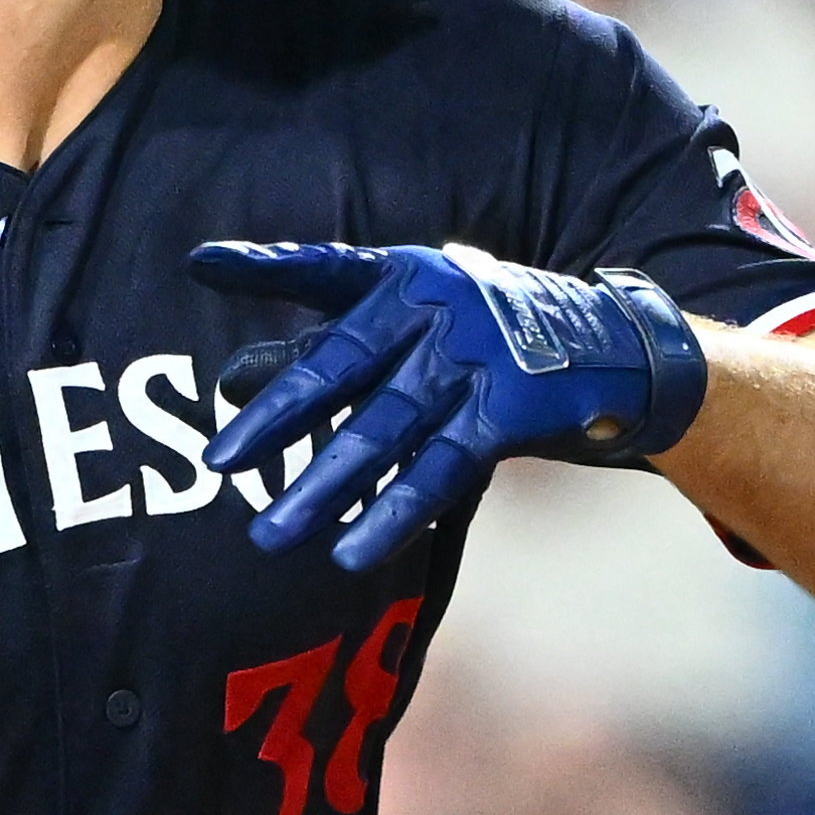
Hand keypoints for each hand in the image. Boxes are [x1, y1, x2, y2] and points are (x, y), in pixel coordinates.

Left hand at [186, 240, 707, 573]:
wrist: (611, 349)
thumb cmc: (483, 338)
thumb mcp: (406, 330)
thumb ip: (321, 349)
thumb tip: (230, 375)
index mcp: (404, 276)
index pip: (324, 270)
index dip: (265, 268)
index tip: (203, 262)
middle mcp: (436, 306)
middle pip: (341, 364)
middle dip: (277, 417)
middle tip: (220, 462)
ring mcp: (475, 356)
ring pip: (383, 429)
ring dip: (324, 487)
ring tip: (270, 536)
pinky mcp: (510, 409)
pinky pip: (438, 470)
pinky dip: (394, 514)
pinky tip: (352, 551)